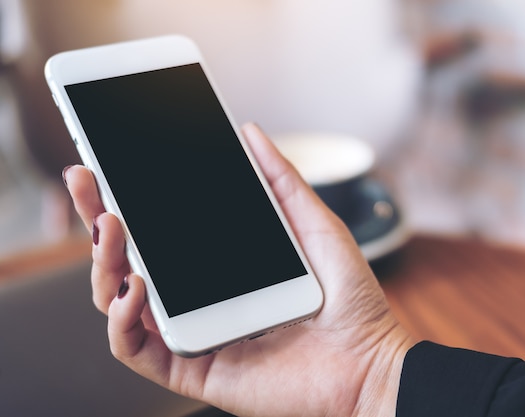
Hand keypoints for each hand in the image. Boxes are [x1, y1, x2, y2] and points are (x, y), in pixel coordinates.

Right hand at [63, 123, 414, 416]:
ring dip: (103, 265)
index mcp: (219, 265)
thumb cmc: (348, 298)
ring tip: (111, 229)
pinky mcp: (193, 369)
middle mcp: (198, 298)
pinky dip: (122, 321)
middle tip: (88, 184)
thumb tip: (250, 131)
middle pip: (129, 262)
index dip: (126, 202)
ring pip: (119, 303)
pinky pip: (136, 351)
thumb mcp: (314, 224)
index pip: (159, 232)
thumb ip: (281, 180)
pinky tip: (134, 288)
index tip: (106, 168)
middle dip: (98, 222)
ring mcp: (192, 333)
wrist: (368, 359)